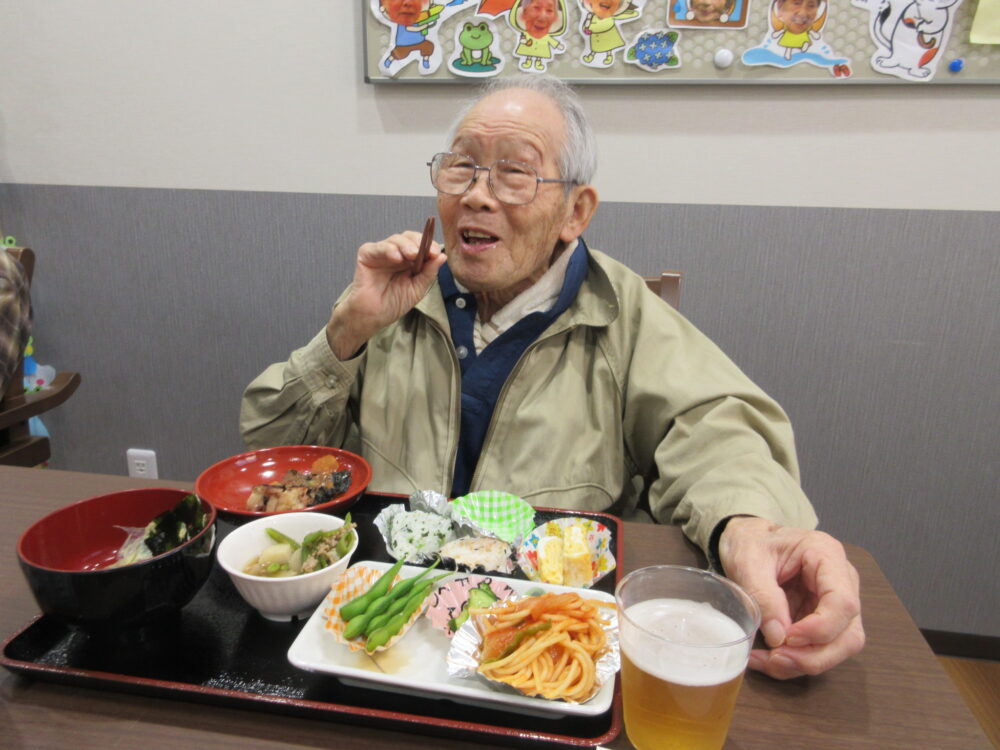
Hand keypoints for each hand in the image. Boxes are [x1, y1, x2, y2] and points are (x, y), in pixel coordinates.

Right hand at [325, 231, 445, 359]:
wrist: (373, 316)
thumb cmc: (393, 303)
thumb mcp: (417, 289)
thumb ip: (429, 273)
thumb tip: (443, 256)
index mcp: (409, 260)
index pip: (421, 245)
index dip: (429, 245)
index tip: (436, 253)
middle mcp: (396, 253)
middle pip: (409, 238)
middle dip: (419, 242)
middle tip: (425, 252)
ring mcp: (381, 253)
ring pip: (395, 239)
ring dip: (406, 245)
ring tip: (412, 255)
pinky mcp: (367, 255)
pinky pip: (377, 247)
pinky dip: (388, 249)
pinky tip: (396, 258)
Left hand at [719, 517, 864, 679]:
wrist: (747, 541)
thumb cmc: (751, 543)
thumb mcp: (748, 560)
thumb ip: (764, 596)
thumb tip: (778, 637)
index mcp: (827, 555)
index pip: (843, 602)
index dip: (820, 628)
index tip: (787, 637)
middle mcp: (841, 581)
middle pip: (849, 633)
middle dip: (815, 655)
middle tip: (777, 658)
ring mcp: (835, 603)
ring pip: (839, 648)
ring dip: (805, 662)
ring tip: (768, 661)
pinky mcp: (822, 620)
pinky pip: (819, 650)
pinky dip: (795, 661)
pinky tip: (767, 659)